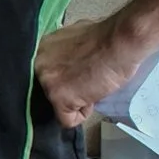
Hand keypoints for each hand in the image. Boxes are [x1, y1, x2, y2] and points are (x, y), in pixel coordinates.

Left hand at [34, 14, 147, 130]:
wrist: (120, 42)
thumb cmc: (108, 38)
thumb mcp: (76, 40)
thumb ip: (65, 55)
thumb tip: (69, 65)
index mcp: (42, 50)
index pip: (48, 75)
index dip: (67, 78)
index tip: (81, 74)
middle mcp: (39, 66)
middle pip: (51, 92)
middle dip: (71, 90)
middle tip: (90, 79)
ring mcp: (47, 82)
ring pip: (58, 107)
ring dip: (78, 100)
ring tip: (94, 84)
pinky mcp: (59, 98)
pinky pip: (67, 120)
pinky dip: (83, 114)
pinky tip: (94, 96)